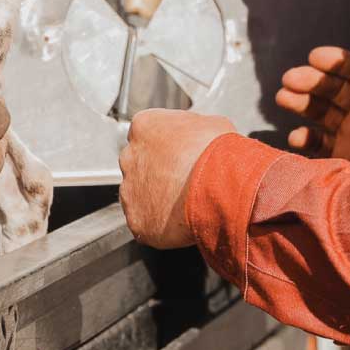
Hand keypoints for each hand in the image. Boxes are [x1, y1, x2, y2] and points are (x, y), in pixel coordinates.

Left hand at [118, 109, 235, 248]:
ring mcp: (129, 189)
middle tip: (183, 180)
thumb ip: (192, 130)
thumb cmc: (217, 154)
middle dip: (157, 173)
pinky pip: (145, 222)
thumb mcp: (212, 124)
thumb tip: (198, 138)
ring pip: (139, 195)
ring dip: (157, 199)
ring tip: (185, 202)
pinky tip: (181, 220)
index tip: (179, 156)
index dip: (165, 148)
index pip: (146, 135)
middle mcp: (130, 156)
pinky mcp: (136, 219)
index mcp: (144, 126)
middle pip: (139, 165)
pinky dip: (160, 224)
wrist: (219, 186)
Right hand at [275, 47, 349, 170]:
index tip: (315, 57)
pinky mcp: (339, 155)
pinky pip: (317, 142)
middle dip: (312, 80)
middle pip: (334, 88)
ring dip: (302, 103)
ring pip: (321, 111)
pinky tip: (296, 137)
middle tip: (289, 78)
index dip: (338, 62)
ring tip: (283, 97)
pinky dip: (305, 138)